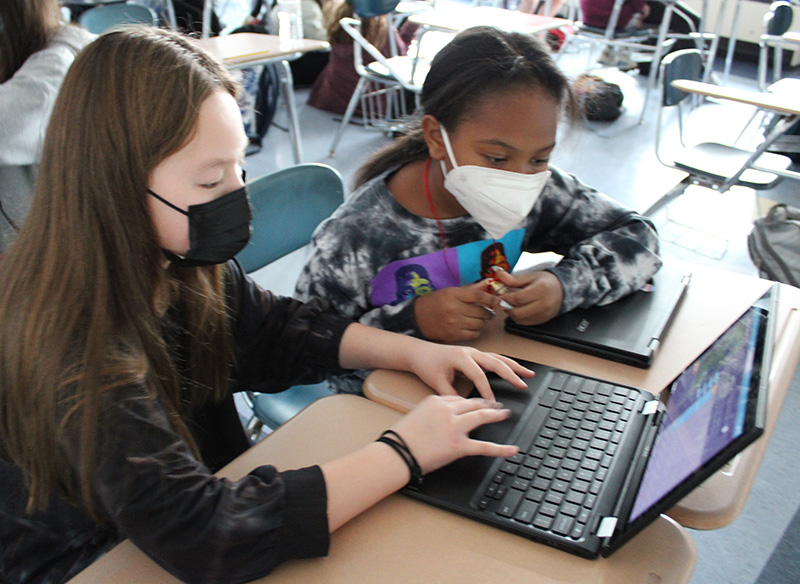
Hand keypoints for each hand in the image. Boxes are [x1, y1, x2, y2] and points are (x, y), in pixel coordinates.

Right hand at [390, 395, 519, 473]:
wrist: (397, 451)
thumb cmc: (402, 437)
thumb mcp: (417, 415)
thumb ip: (433, 412)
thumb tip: (445, 417)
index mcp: (436, 401)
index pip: (458, 398)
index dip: (471, 401)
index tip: (478, 402)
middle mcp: (448, 411)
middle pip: (473, 404)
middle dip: (487, 403)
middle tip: (497, 405)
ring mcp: (455, 427)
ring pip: (481, 417)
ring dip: (496, 415)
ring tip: (505, 414)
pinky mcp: (459, 446)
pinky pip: (485, 447)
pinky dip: (501, 449)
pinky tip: (512, 449)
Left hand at [405, 343, 533, 400]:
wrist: (419, 352)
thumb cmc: (427, 365)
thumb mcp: (436, 382)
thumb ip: (451, 395)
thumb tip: (464, 408)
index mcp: (460, 357)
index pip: (478, 375)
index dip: (486, 390)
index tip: (492, 404)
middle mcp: (470, 352)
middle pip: (495, 362)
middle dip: (511, 374)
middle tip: (523, 384)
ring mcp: (473, 352)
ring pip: (498, 358)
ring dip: (514, 366)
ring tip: (529, 374)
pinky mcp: (474, 354)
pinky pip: (494, 358)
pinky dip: (506, 364)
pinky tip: (516, 370)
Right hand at [414, 283, 497, 342]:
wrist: (416, 318)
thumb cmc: (434, 302)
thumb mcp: (450, 291)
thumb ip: (471, 289)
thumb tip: (488, 283)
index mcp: (453, 294)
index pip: (478, 296)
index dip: (492, 298)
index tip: (499, 300)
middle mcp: (454, 309)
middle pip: (481, 311)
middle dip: (488, 312)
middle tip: (487, 311)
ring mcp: (453, 323)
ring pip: (479, 324)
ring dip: (481, 322)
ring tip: (476, 319)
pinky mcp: (453, 335)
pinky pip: (473, 334)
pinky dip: (476, 331)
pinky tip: (471, 327)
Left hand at [491, 268, 562, 325]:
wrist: (563, 291)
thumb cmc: (546, 282)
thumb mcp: (530, 277)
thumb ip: (513, 279)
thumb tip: (498, 273)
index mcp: (540, 290)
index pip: (518, 298)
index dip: (505, 298)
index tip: (498, 295)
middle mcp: (543, 304)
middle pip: (517, 312)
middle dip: (506, 307)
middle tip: (502, 301)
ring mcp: (543, 315)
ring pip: (519, 319)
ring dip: (510, 313)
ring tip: (510, 304)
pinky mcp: (541, 321)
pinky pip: (524, 323)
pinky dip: (517, 317)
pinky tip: (517, 309)